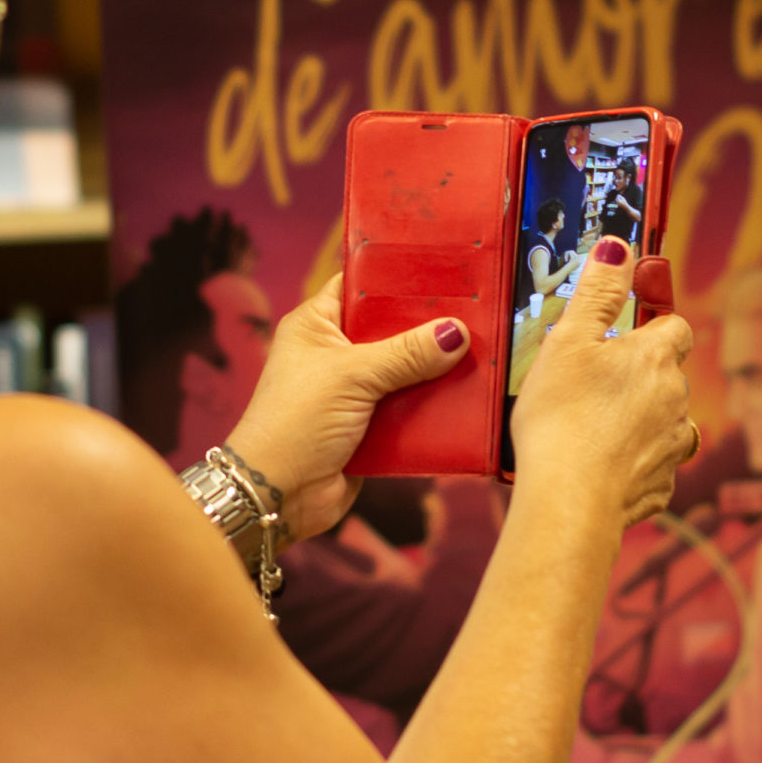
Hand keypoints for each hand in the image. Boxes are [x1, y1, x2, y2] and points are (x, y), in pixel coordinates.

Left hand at [223, 275, 469, 542]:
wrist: (278, 496)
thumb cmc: (297, 422)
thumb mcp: (352, 376)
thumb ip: (406, 353)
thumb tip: (456, 332)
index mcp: (317, 325)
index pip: (360, 285)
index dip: (396, 276)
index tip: (442, 266)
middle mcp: (335, 353)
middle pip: (391, 329)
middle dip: (428, 326)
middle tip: (475, 310)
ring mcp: (354, 392)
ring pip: (407, 370)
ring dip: (436, 369)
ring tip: (483, 350)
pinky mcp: (372, 427)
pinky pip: (411, 408)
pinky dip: (433, 405)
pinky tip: (469, 394)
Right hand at [510, 237, 692, 528]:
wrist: (568, 501)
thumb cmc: (563, 418)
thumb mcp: (568, 340)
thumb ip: (597, 292)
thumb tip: (619, 248)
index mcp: (656, 358)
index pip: (674, 326)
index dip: (652, 323)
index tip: (627, 327)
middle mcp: (676, 400)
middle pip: (667, 376)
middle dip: (638, 376)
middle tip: (591, 383)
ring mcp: (672, 447)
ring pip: (664, 423)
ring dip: (639, 422)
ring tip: (593, 428)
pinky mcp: (660, 488)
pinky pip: (651, 466)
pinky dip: (632, 464)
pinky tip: (599, 467)